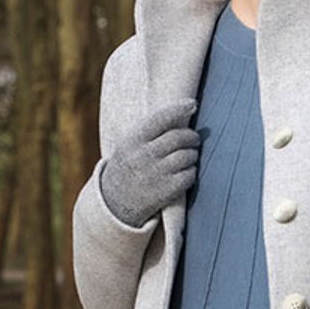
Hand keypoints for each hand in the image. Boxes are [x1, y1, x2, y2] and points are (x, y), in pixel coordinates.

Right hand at [99, 97, 199, 226]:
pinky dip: (192, 171)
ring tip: (190, 155)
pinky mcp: (165, 192)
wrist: (114, 203)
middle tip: (195, 138)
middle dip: (192, 136)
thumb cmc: (128, 167)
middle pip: (179, 137)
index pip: (161, 118)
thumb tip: (180, 113)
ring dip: (193, 154)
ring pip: (186, 156)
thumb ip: (149, 131)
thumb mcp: (129, 146)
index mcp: (133, 140)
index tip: (193, 104)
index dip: (179, 109)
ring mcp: (155, 175)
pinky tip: (187, 171)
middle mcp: (143, 156)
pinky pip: (189, 175)